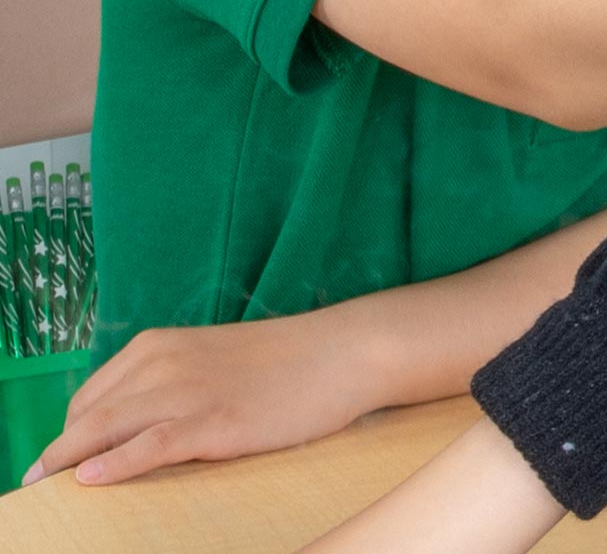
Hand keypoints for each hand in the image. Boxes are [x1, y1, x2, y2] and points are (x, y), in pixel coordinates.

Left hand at [24, 310, 376, 486]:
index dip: (68, 434)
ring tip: (44, 494)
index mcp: (160, 346)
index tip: (57, 464)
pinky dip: (114, 465)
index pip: (90, 397)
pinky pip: (149, 446)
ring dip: (69, 464)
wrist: (340, 352)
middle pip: (87, 416)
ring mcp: (189, 393)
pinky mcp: (215, 422)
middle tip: (33, 489)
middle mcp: (165, 363)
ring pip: (107, 431)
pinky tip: (90, 481)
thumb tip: (129, 426)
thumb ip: (169, 384)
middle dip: (56, 455)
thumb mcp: (212, 361)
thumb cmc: (282, 362)